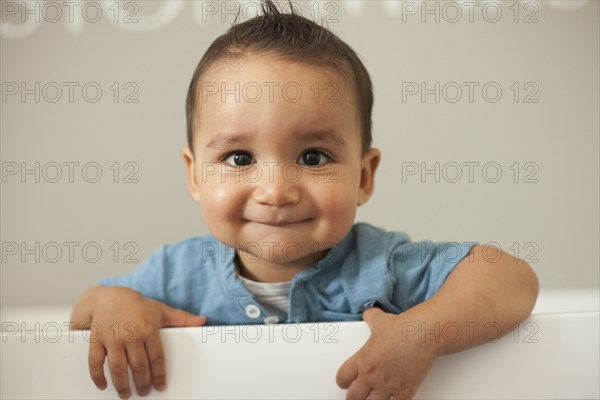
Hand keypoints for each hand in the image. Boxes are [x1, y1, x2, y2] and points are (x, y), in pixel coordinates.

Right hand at [88, 287, 205, 398]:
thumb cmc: (137, 305)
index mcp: (148, 329)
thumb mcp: (160, 309)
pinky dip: (98, 376)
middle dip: (142, 383)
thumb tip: (202, 320)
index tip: (161, 386)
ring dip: (122, 385)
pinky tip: (104, 386)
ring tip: (127, 395)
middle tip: (144, 392)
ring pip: (118, 368)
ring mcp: (112, 338)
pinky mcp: (96, 340)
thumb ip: (181, 318)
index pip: (156, 357)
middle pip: (138, 366)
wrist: (108, 296)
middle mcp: (130, 335)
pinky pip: (95, 362)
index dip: (159, 375)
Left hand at [336, 308, 438, 399]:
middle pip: (353, 397)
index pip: (342, 378)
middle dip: (353, 398)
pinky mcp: (405, 391)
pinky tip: (394, 399)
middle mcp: (372, 375)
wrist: (421, 334)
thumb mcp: (379, 319)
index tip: (345, 383)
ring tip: (374, 399)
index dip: (342, 381)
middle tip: (357, 397)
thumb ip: (370, 317)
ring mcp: (388, 385)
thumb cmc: (401, 328)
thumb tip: (368, 313)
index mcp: (362, 359)